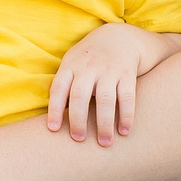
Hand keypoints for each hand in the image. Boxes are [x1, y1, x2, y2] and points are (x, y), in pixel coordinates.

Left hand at [47, 22, 157, 144]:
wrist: (118, 37)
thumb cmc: (87, 60)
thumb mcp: (71, 65)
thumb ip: (62, 87)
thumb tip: (52, 118)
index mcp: (70, 66)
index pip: (59, 88)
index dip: (54, 108)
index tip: (53, 129)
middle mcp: (88, 68)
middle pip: (80, 95)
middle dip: (78, 119)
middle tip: (79, 139)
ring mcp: (109, 70)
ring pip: (105, 98)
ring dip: (104, 122)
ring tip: (104, 143)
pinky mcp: (127, 74)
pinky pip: (127, 97)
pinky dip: (126, 115)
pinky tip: (124, 131)